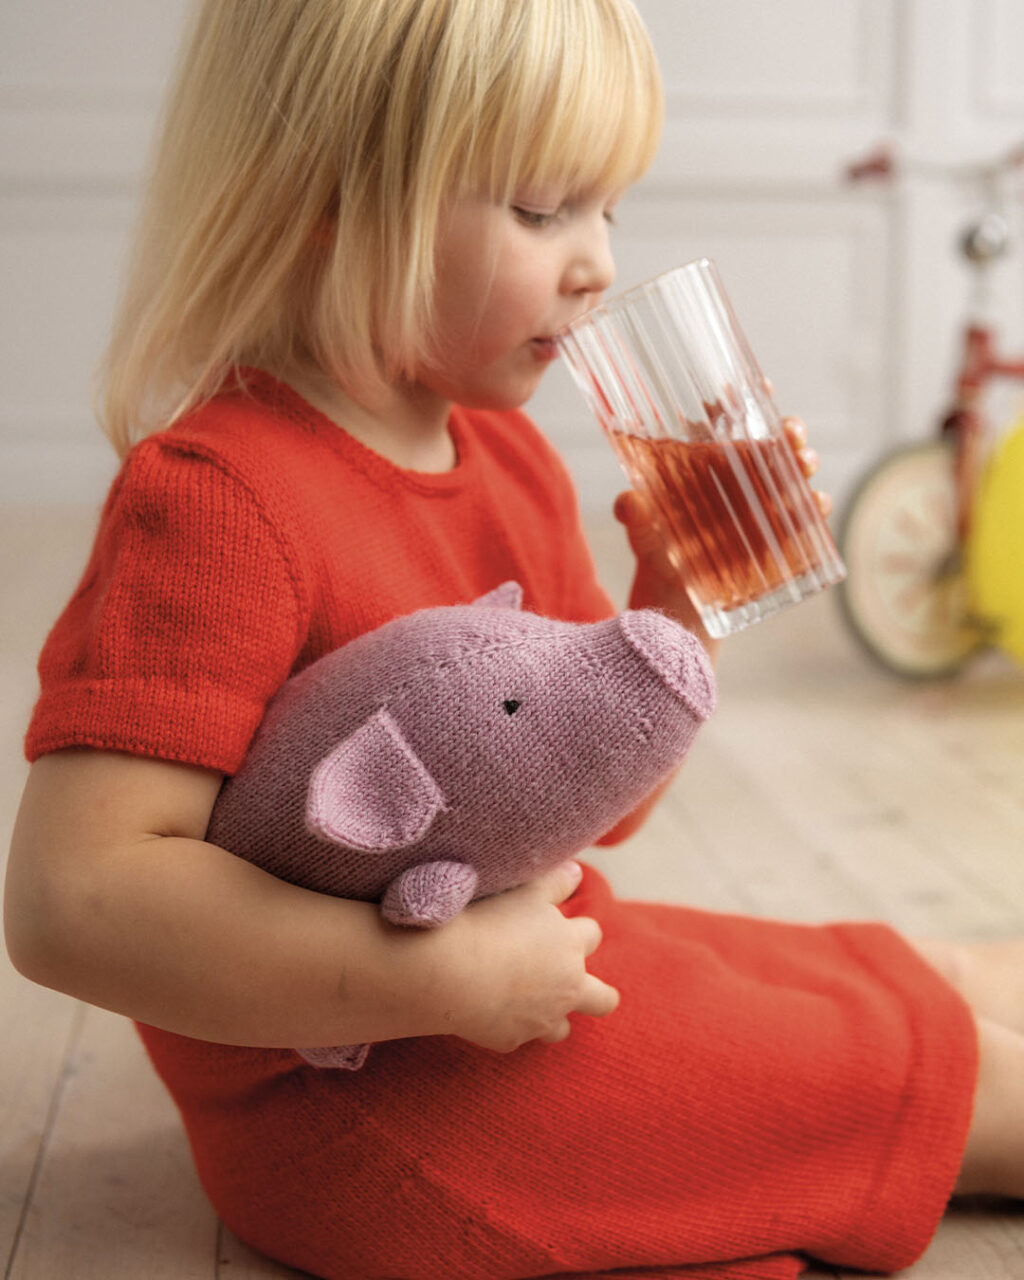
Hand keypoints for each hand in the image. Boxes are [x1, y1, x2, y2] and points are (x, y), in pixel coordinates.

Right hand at [437, 861, 618, 1052]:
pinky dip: (509, 1025)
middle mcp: (566, 986)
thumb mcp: (527, 891)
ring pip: (562, 1028)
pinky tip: (489, 1011)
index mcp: (570, 945)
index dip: (578, 931)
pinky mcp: (512, 1039)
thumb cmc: (488, 922)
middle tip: (580, 986)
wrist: (451, 970)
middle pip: (603, 999)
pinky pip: (518, 1036)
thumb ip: (556, 881)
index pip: (592, 935)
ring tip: (532, 1005)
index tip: (560, 928)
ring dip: (554, 1017)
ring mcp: (541, 1019)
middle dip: (601, 994)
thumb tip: (577, 873)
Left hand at [614, 416, 831, 656]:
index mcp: (709, 465)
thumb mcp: (642, 534)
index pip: (732, 422)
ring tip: (804, 463)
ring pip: (795, 474)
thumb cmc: (658, 555)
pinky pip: (806, 518)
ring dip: (806, 462)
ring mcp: (764, 508)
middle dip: (790, 431)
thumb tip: (628, 502)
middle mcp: (742, 480)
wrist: (674, 605)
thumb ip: (634, 517)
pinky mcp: (780, 538)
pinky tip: (815, 503)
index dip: (748, 401)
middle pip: (775, 443)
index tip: (761, 386)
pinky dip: (815, 507)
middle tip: (790, 432)